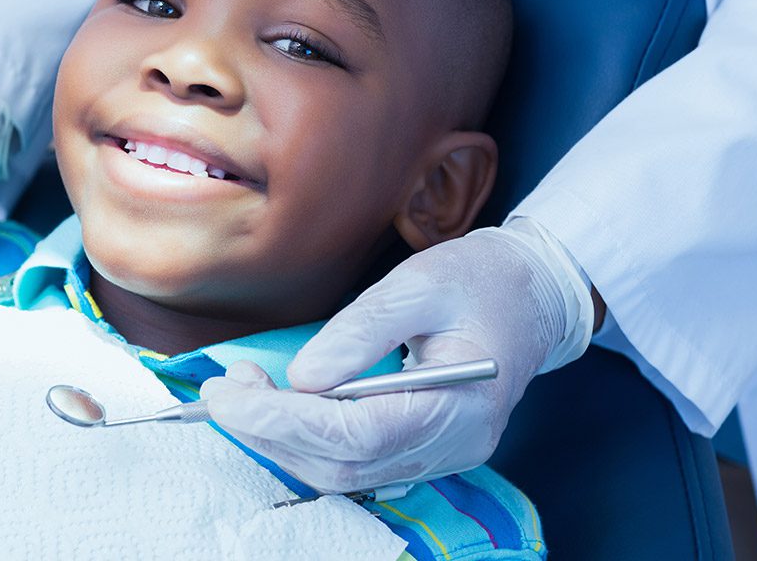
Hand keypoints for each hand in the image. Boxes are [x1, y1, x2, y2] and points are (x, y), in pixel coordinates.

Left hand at [200, 218, 592, 491]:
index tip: (229, 393)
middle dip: (271, 431)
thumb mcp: (419, 284)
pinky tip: (276, 409)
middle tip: (225, 386)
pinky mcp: (423, 449)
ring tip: (242, 392)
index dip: (284, 420)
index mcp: (460, 407)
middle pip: (343, 465)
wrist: (531, 296)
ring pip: (343, 474)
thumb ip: (361, 332)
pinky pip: (355, 464)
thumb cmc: (479, 282)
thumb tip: (301, 377)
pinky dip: (305, 442)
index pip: (356, 436)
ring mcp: (440, 456)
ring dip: (281, 440)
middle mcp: (452, 446)